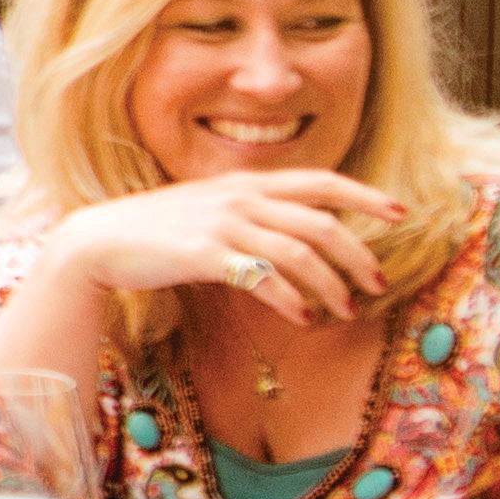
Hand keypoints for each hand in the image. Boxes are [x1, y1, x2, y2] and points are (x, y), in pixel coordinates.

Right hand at [50, 170, 402, 323]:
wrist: (98, 241)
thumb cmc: (156, 231)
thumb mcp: (210, 209)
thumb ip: (252, 213)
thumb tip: (297, 235)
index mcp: (247, 182)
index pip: (321, 181)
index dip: (365, 195)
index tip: (401, 213)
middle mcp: (241, 197)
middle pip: (321, 222)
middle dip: (358, 255)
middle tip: (377, 284)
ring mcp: (223, 223)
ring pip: (299, 253)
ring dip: (330, 285)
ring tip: (345, 311)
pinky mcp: (205, 253)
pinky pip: (263, 277)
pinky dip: (291, 299)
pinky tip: (303, 317)